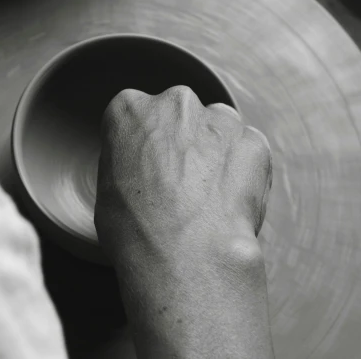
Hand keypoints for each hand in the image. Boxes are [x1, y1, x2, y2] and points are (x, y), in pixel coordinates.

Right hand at [95, 85, 271, 265]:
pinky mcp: (254, 142)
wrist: (185, 256)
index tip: (146, 167)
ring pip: (218, 128)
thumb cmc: (137, 231)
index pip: (134, 116)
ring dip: (214, 151)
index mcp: (129, 109)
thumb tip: (140, 173)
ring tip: (207, 196)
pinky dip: (243, 171)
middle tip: (177, 184)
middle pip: (179, 115)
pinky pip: (248, 151)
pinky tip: (230, 202)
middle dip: (181, 141)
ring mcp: (219, 119)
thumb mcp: (106, 191)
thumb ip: (126, 163)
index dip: (141, 145)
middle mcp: (174, 103)